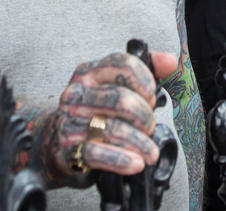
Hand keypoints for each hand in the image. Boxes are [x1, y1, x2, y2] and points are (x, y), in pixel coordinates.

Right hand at [46, 50, 178, 181]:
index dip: (146, 81)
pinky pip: (96, 154)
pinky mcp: (65, 149)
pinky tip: (135, 163)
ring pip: (112, 128)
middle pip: (122, 99)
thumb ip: (146, 71)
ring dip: (140, 143)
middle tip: (149, 127)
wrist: (54, 142)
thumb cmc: (94, 112)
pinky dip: (121, 160)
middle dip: (145, 116)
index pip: (124, 65)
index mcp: (89, 72)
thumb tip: (170, 61)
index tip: (151, 96)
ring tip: (150, 152)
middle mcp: (77, 93)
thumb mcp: (116, 86)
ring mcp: (69, 121)